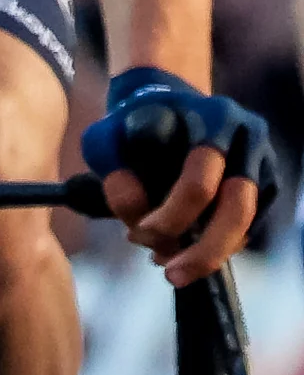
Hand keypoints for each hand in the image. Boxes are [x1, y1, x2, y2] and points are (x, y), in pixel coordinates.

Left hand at [84, 69, 272, 285]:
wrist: (169, 102)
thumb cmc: (133, 124)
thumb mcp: (107, 138)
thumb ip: (113, 173)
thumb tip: (137, 216)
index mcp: (207, 117)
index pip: (197, 181)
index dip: (169, 217)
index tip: (137, 234)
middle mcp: (244, 136)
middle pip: (235, 206)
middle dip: (201, 248)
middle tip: (166, 271)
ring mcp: (261, 160)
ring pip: (247, 221)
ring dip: (211, 252)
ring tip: (174, 270)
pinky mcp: (268, 182)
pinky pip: (251, 225)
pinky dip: (222, 244)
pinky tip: (190, 251)